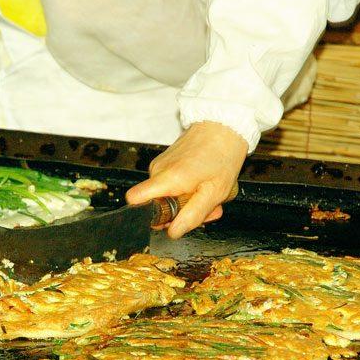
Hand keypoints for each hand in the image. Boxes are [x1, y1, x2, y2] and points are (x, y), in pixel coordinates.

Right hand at [125, 121, 246, 238]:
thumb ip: (193, 215)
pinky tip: (204, 184)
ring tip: (208, 192)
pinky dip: (188, 189)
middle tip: (206, 207)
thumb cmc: (222, 155)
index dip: (148, 215)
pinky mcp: (166, 162)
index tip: (170, 218)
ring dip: (189, 201)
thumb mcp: (215, 192)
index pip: (134, 200)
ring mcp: (160, 164)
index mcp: (167, 179)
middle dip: (181, 212)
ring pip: (166, 196)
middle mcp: (158, 170)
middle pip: (157, 205)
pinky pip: (171, 185)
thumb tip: (173, 232)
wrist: (225, 126)